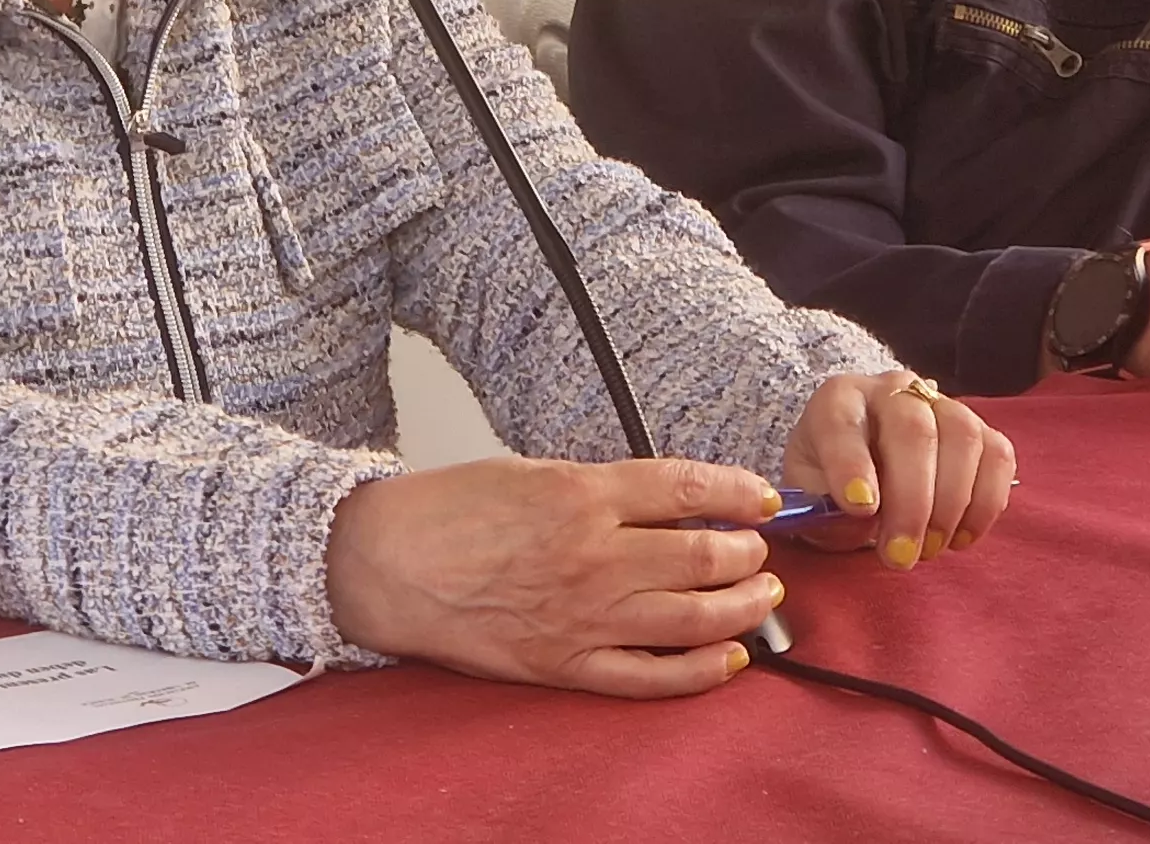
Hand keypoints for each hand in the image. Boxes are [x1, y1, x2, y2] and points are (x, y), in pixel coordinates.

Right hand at [325, 457, 782, 697]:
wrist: (389, 565)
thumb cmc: (451, 512)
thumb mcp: (535, 472)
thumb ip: (606, 489)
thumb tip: (673, 504)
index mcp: (583, 495)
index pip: (690, 489)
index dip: (739, 493)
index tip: (760, 499)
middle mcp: (594, 556)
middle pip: (706, 557)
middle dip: (749, 554)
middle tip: (759, 551)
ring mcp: (584, 617)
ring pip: (694, 618)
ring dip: (741, 608)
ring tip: (759, 597)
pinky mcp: (567, 665)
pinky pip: (652, 676)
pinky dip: (701, 670)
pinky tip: (728, 658)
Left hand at [778, 370, 1016, 567]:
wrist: (864, 477)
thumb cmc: (830, 486)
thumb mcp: (810, 499)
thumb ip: (824, 509)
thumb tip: (866, 518)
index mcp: (838, 400)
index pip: (842, 421)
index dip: (851, 465)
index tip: (861, 509)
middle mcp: (892, 391)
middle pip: (914, 430)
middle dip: (911, 500)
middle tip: (900, 556)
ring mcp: (943, 405)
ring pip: (963, 437)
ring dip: (951, 504)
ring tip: (930, 549)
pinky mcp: (981, 430)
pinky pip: (998, 457)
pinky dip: (986, 503)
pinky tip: (961, 537)